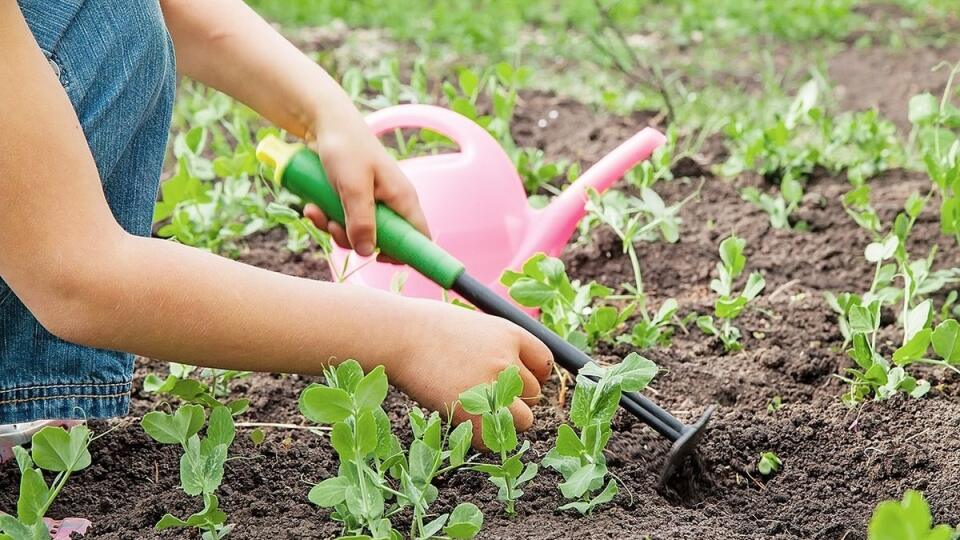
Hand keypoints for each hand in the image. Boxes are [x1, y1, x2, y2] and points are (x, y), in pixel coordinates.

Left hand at [302, 102, 429, 261]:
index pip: (419, 237)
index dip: (407, 253)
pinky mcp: (353, 199)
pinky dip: (326, 218)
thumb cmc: (345, 147)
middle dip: (355, 240)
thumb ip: (361, 221)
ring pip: (358, 233)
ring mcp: (371, 202)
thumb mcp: (353, 187)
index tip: (379, 259)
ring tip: (318, 211)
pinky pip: (343, 221)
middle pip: (383, 241)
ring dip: (335, 229)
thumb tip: (367, 252)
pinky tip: (312, 207)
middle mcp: (391, 203)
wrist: (322, 122)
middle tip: (334, 227)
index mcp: (402, 199)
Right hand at [391, 299, 553, 446]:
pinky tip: (464, 420)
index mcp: (510, 333)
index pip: (544, 362)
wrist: (397, 336)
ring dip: (505, 420)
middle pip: (534, 393)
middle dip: (515, 398)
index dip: (533, 374)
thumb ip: (498, 347)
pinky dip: (483, 436)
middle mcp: (507, 359)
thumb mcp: (474, 326)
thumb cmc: (427, 328)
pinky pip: (495, 438)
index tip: (519, 382)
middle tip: (486, 396)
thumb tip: (516, 374)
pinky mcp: (473, 412)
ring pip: (523, 419)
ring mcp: (492, 387)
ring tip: (477, 410)